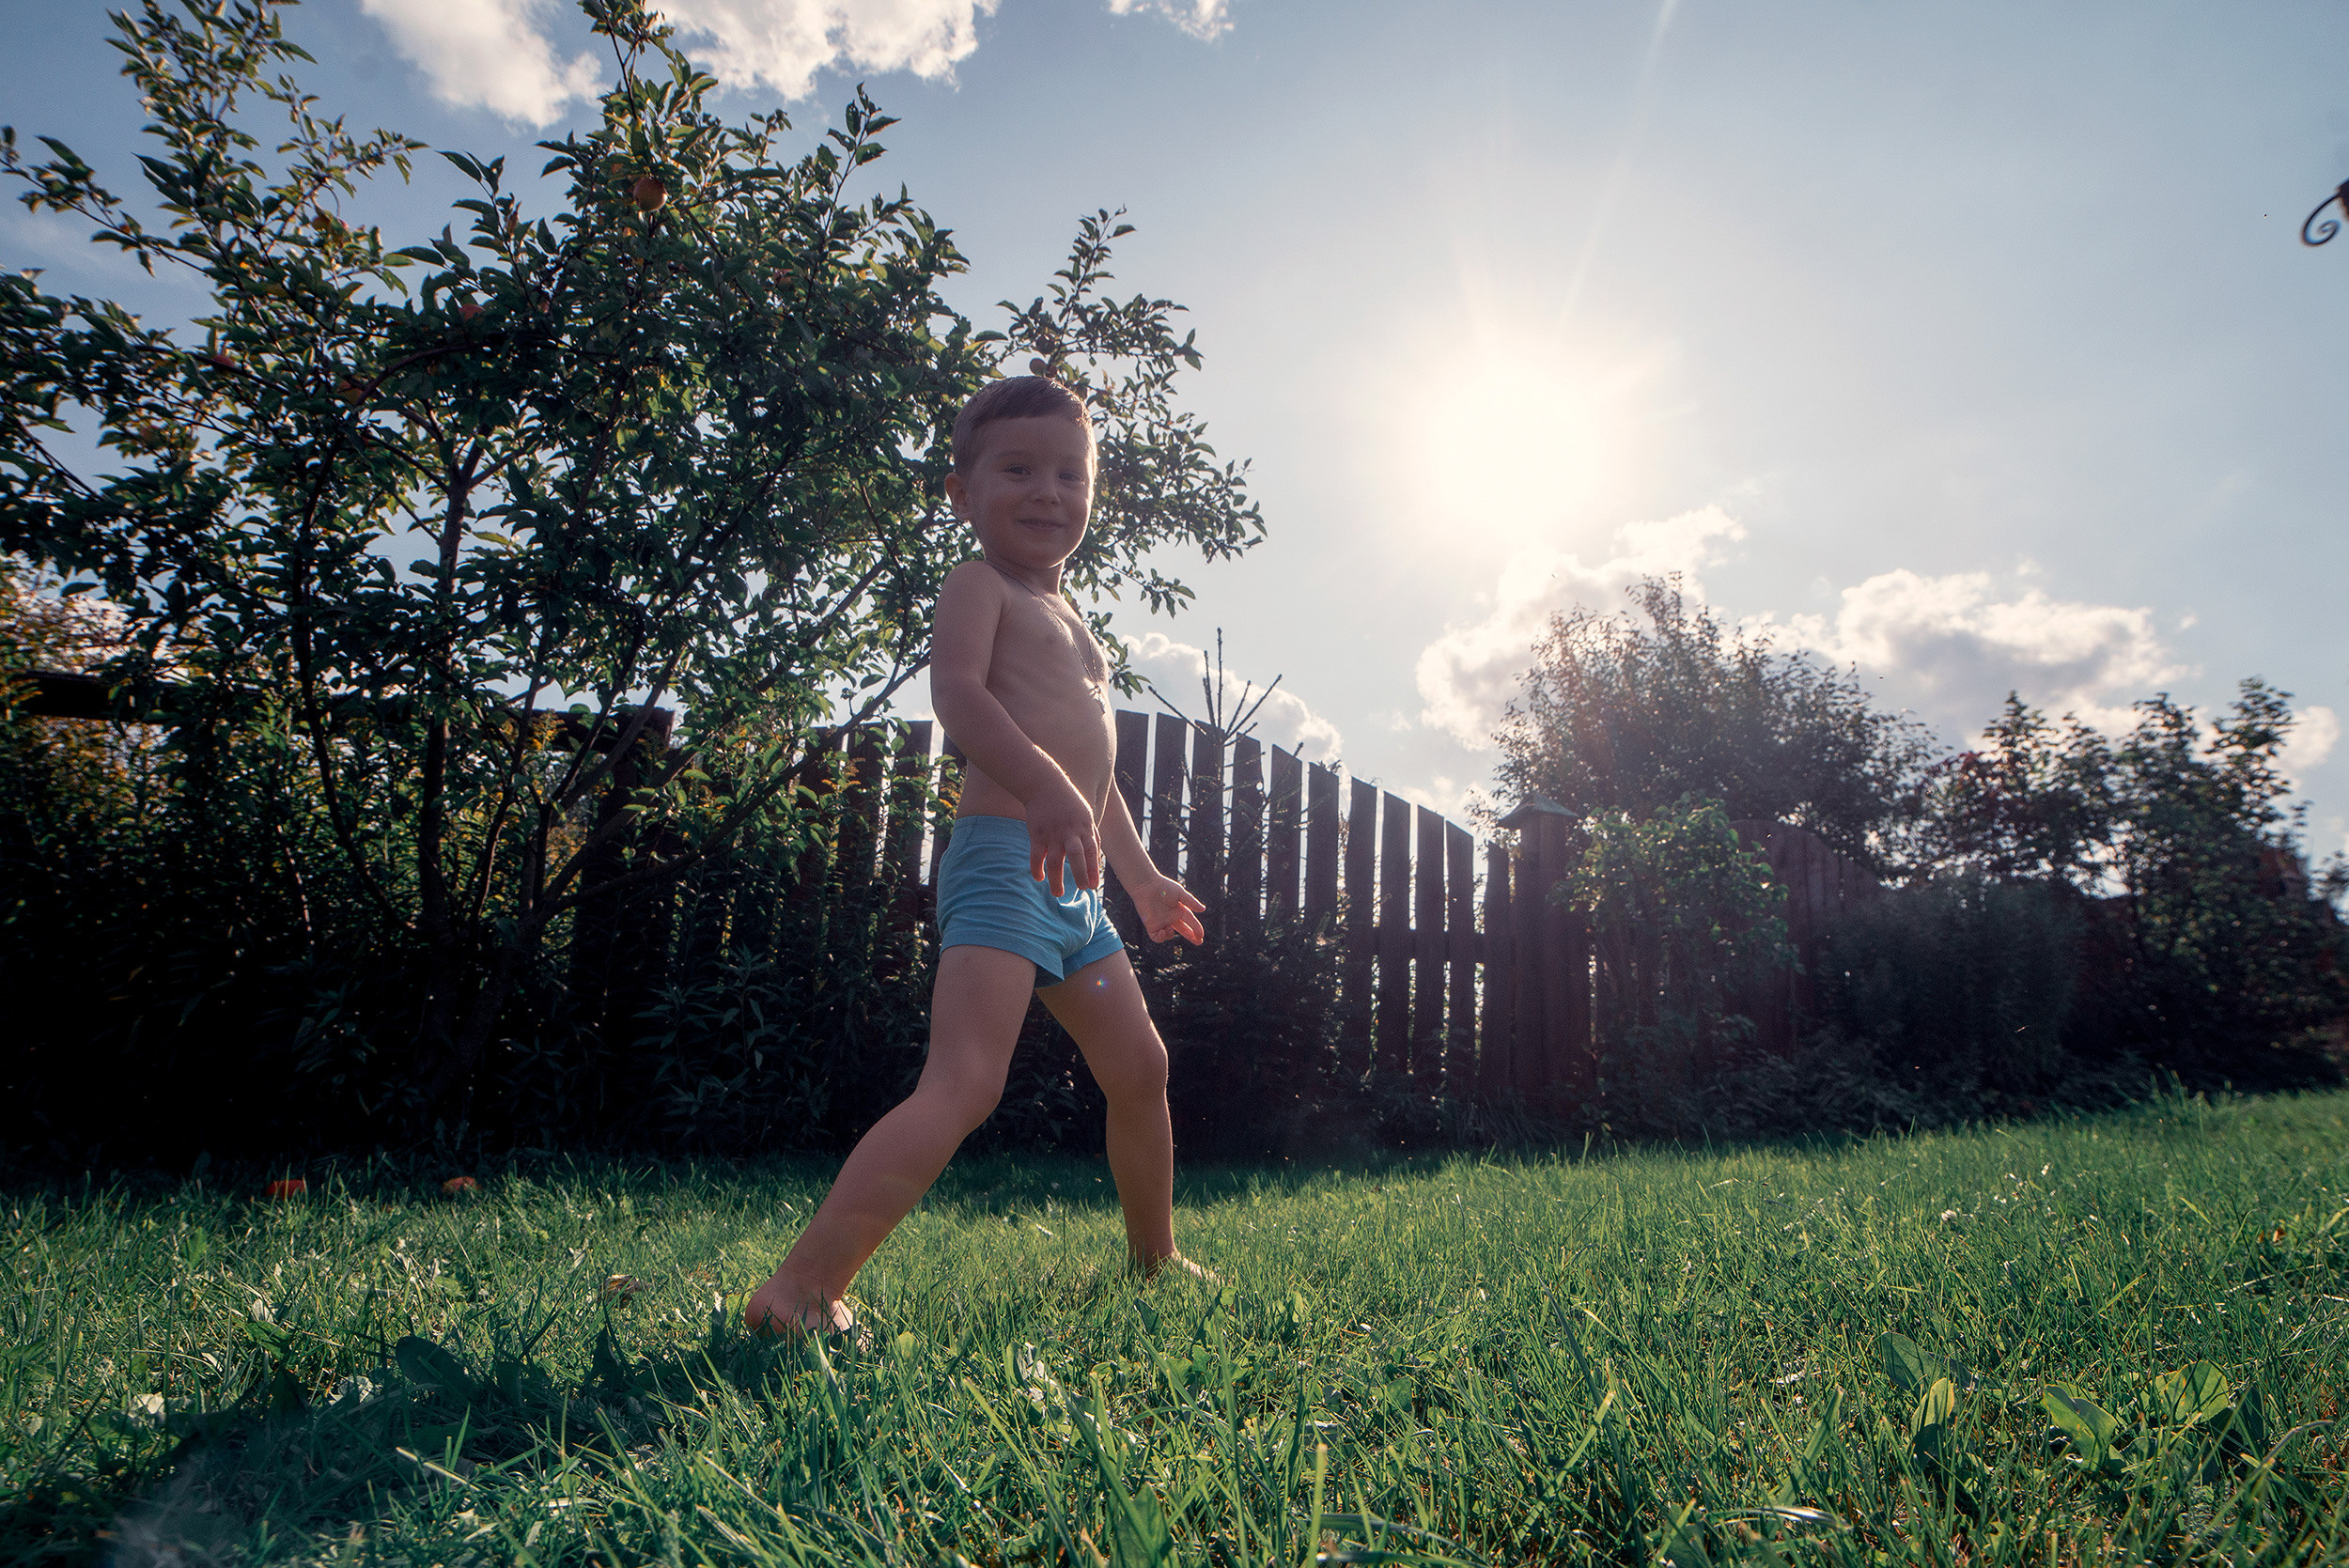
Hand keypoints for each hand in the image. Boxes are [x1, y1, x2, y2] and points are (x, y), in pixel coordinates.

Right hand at [1026, 777, 1100, 895]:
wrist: (1045, 785)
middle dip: (1080, 874)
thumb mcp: (1086, 815)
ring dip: (1056, 879)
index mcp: (1084, 828)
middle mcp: (1069, 832)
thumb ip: (1092, 836)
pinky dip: (1036, 868)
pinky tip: (1039, 878)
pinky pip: (1036, 856)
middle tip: (1082, 890)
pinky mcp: (1036, 834)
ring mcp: (1051, 834)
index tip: (1094, 886)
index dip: (1093, 869)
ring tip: (1058, 893)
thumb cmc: (1069, 803)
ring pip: (1054, 861)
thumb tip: (1097, 860)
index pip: (1092, 851)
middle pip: (1076, 857)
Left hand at [1134, 874, 1205, 945]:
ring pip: (1170, 935)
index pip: (1190, 921)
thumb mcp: (1180, 893)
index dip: (1197, 929)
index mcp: (1179, 910)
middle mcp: (1171, 917)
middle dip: (1191, 937)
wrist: (1146, 885)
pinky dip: (1161, 938)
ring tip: (1170, 928)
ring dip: (1172, 935)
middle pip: (1183, 930)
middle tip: (1199, 942)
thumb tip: (1203, 909)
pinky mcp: (1151, 925)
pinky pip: (1157, 938)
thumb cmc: (1163, 886)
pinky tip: (1163, 930)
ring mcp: (1161, 922)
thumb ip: (1191, 902)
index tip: (1201, 935)